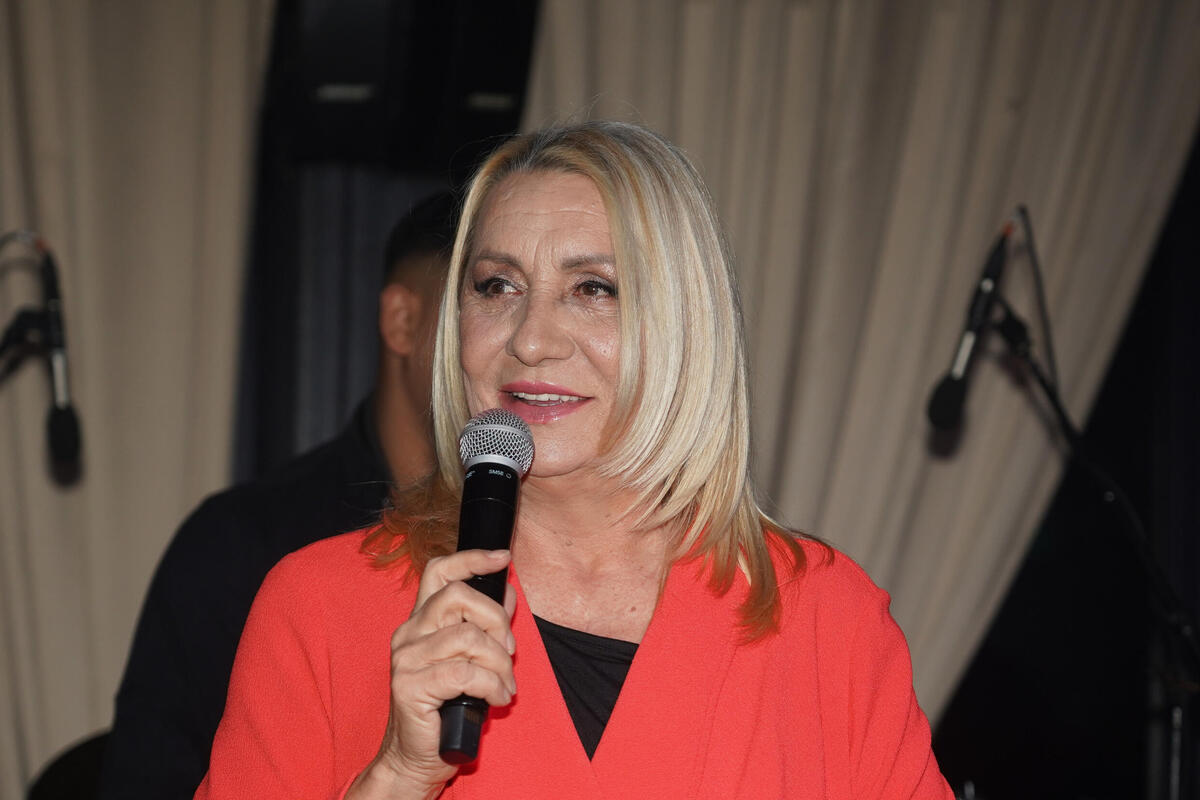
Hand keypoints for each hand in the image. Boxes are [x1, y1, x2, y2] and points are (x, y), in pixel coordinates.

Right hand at [348, 549, 516, 798]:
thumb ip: (485, 625)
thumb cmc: (445, 710)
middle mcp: (409, 634)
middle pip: (458, 596)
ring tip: (505, 684)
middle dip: (496, 620)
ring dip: (499, 662)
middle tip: (509, 651)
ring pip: (467, 637)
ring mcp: (406, 659)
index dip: (471, 558)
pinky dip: (491, 685)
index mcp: (421, 622)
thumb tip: (508, 592)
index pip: (439, 572)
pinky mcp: (410, 686)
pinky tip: (497, 699)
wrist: (414, 758)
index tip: (502, 557)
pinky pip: (465, 673)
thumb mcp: (470, 660)